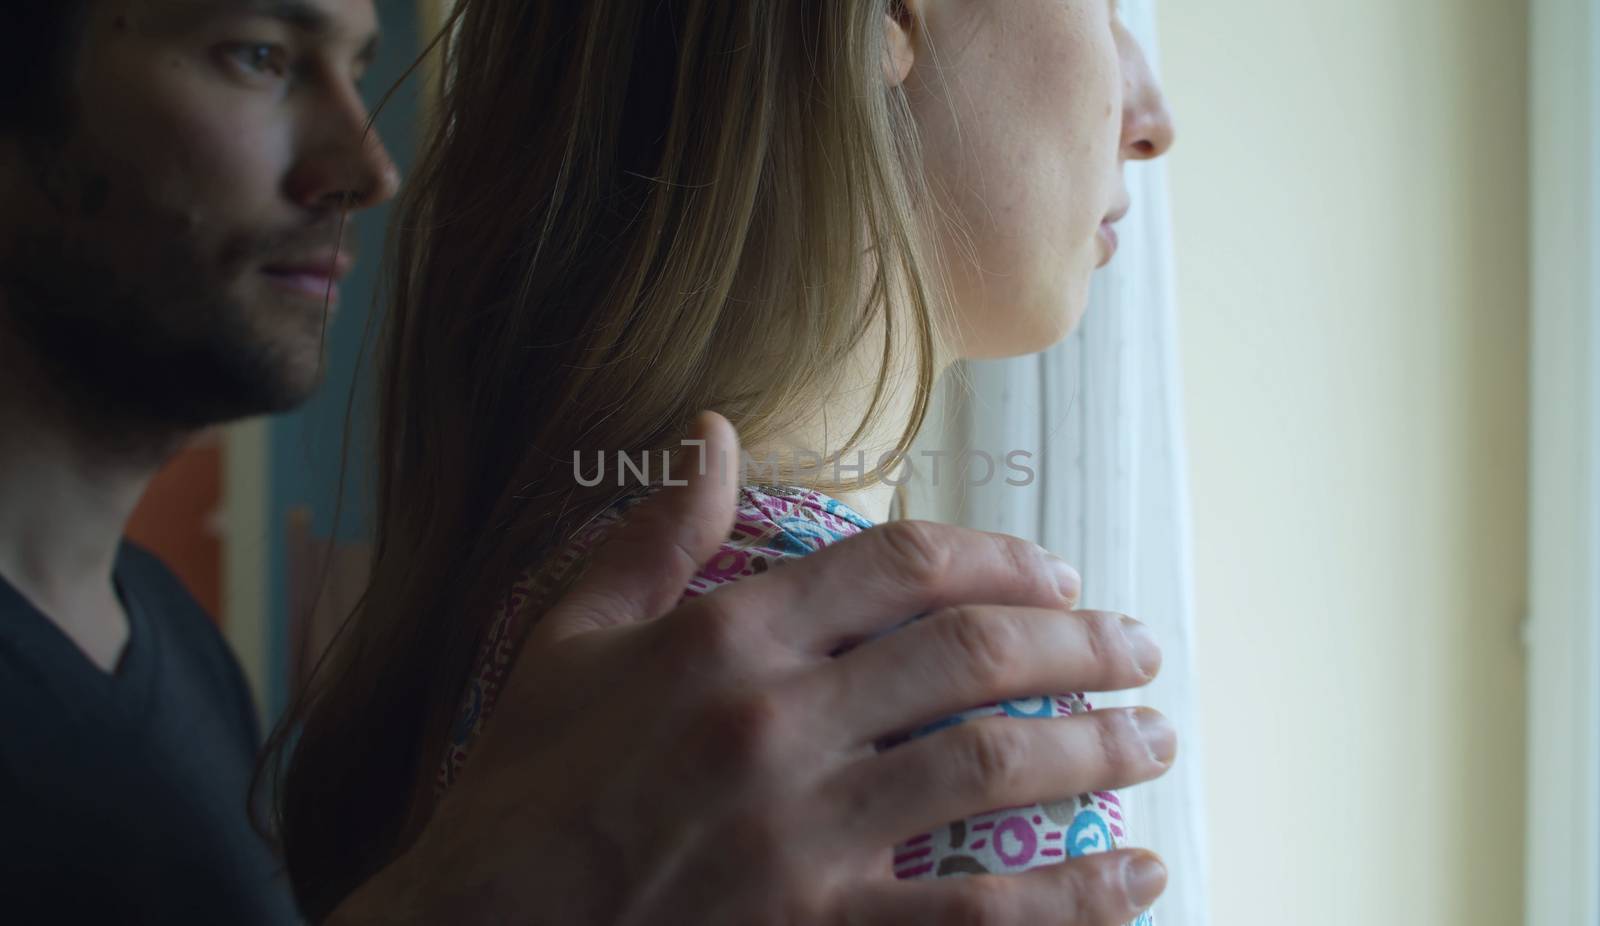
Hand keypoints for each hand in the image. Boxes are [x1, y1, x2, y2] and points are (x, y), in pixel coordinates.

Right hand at [332, 412, 1171, 924]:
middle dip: (1079, 646)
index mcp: (723, 639)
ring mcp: (802, 834)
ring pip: (991, 772)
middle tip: (1140, 648)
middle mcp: (776, 723)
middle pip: (970, 657)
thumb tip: (710, 433)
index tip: (1057, 577)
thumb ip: (654, 537)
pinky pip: (975, 917)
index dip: (999, 561)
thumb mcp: (566, 643)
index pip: (899, 566)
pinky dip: (1073, 899)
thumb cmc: (519, 791)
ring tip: (1155, 740)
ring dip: (1097, 749)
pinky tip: (1138, 876)